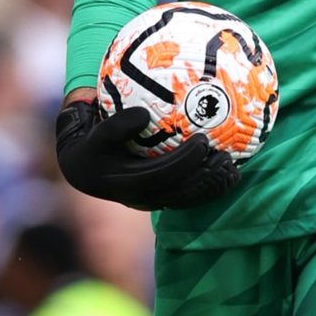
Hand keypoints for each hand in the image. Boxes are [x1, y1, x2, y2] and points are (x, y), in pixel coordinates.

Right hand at [55, 99, 240, 209]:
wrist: (83, 168)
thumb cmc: (92, 143)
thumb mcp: (97, 133)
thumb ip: (116, 125)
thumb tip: (142, 115)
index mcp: (128, 182)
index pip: (163, 174)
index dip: (185, 160)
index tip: (203, 141)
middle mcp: (142, 197)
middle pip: (181, 191)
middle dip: (205, 177)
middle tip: (226, 158)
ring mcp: (152, 200)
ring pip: (187, 198)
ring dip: (211, 186)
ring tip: (232, 169)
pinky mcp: (159, 197)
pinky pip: (187, 196)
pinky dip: (207, 188)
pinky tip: (225, 175)